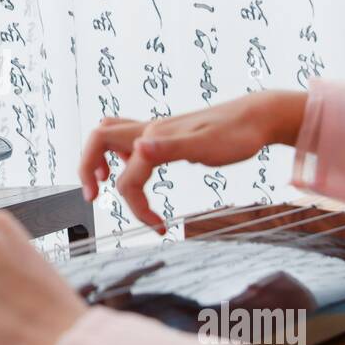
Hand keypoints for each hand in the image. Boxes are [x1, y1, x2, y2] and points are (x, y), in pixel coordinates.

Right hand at [78, 90, 307, 228]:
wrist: (258, 116)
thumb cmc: (238, 134)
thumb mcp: (209, 145)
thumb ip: (172, 146)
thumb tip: (138, 148)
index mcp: (155, 136)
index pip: (127, 177)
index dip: (135, 207)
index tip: (159, 227)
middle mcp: (149, 130)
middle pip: (98, 139)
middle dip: (86, 168)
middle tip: (93, 197)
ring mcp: (156, 130)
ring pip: (109, 134)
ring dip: (97, 157)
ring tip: (102, 181)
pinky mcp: (165, 134)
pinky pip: (126, 137)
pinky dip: (117, 152)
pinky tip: (130, 165)